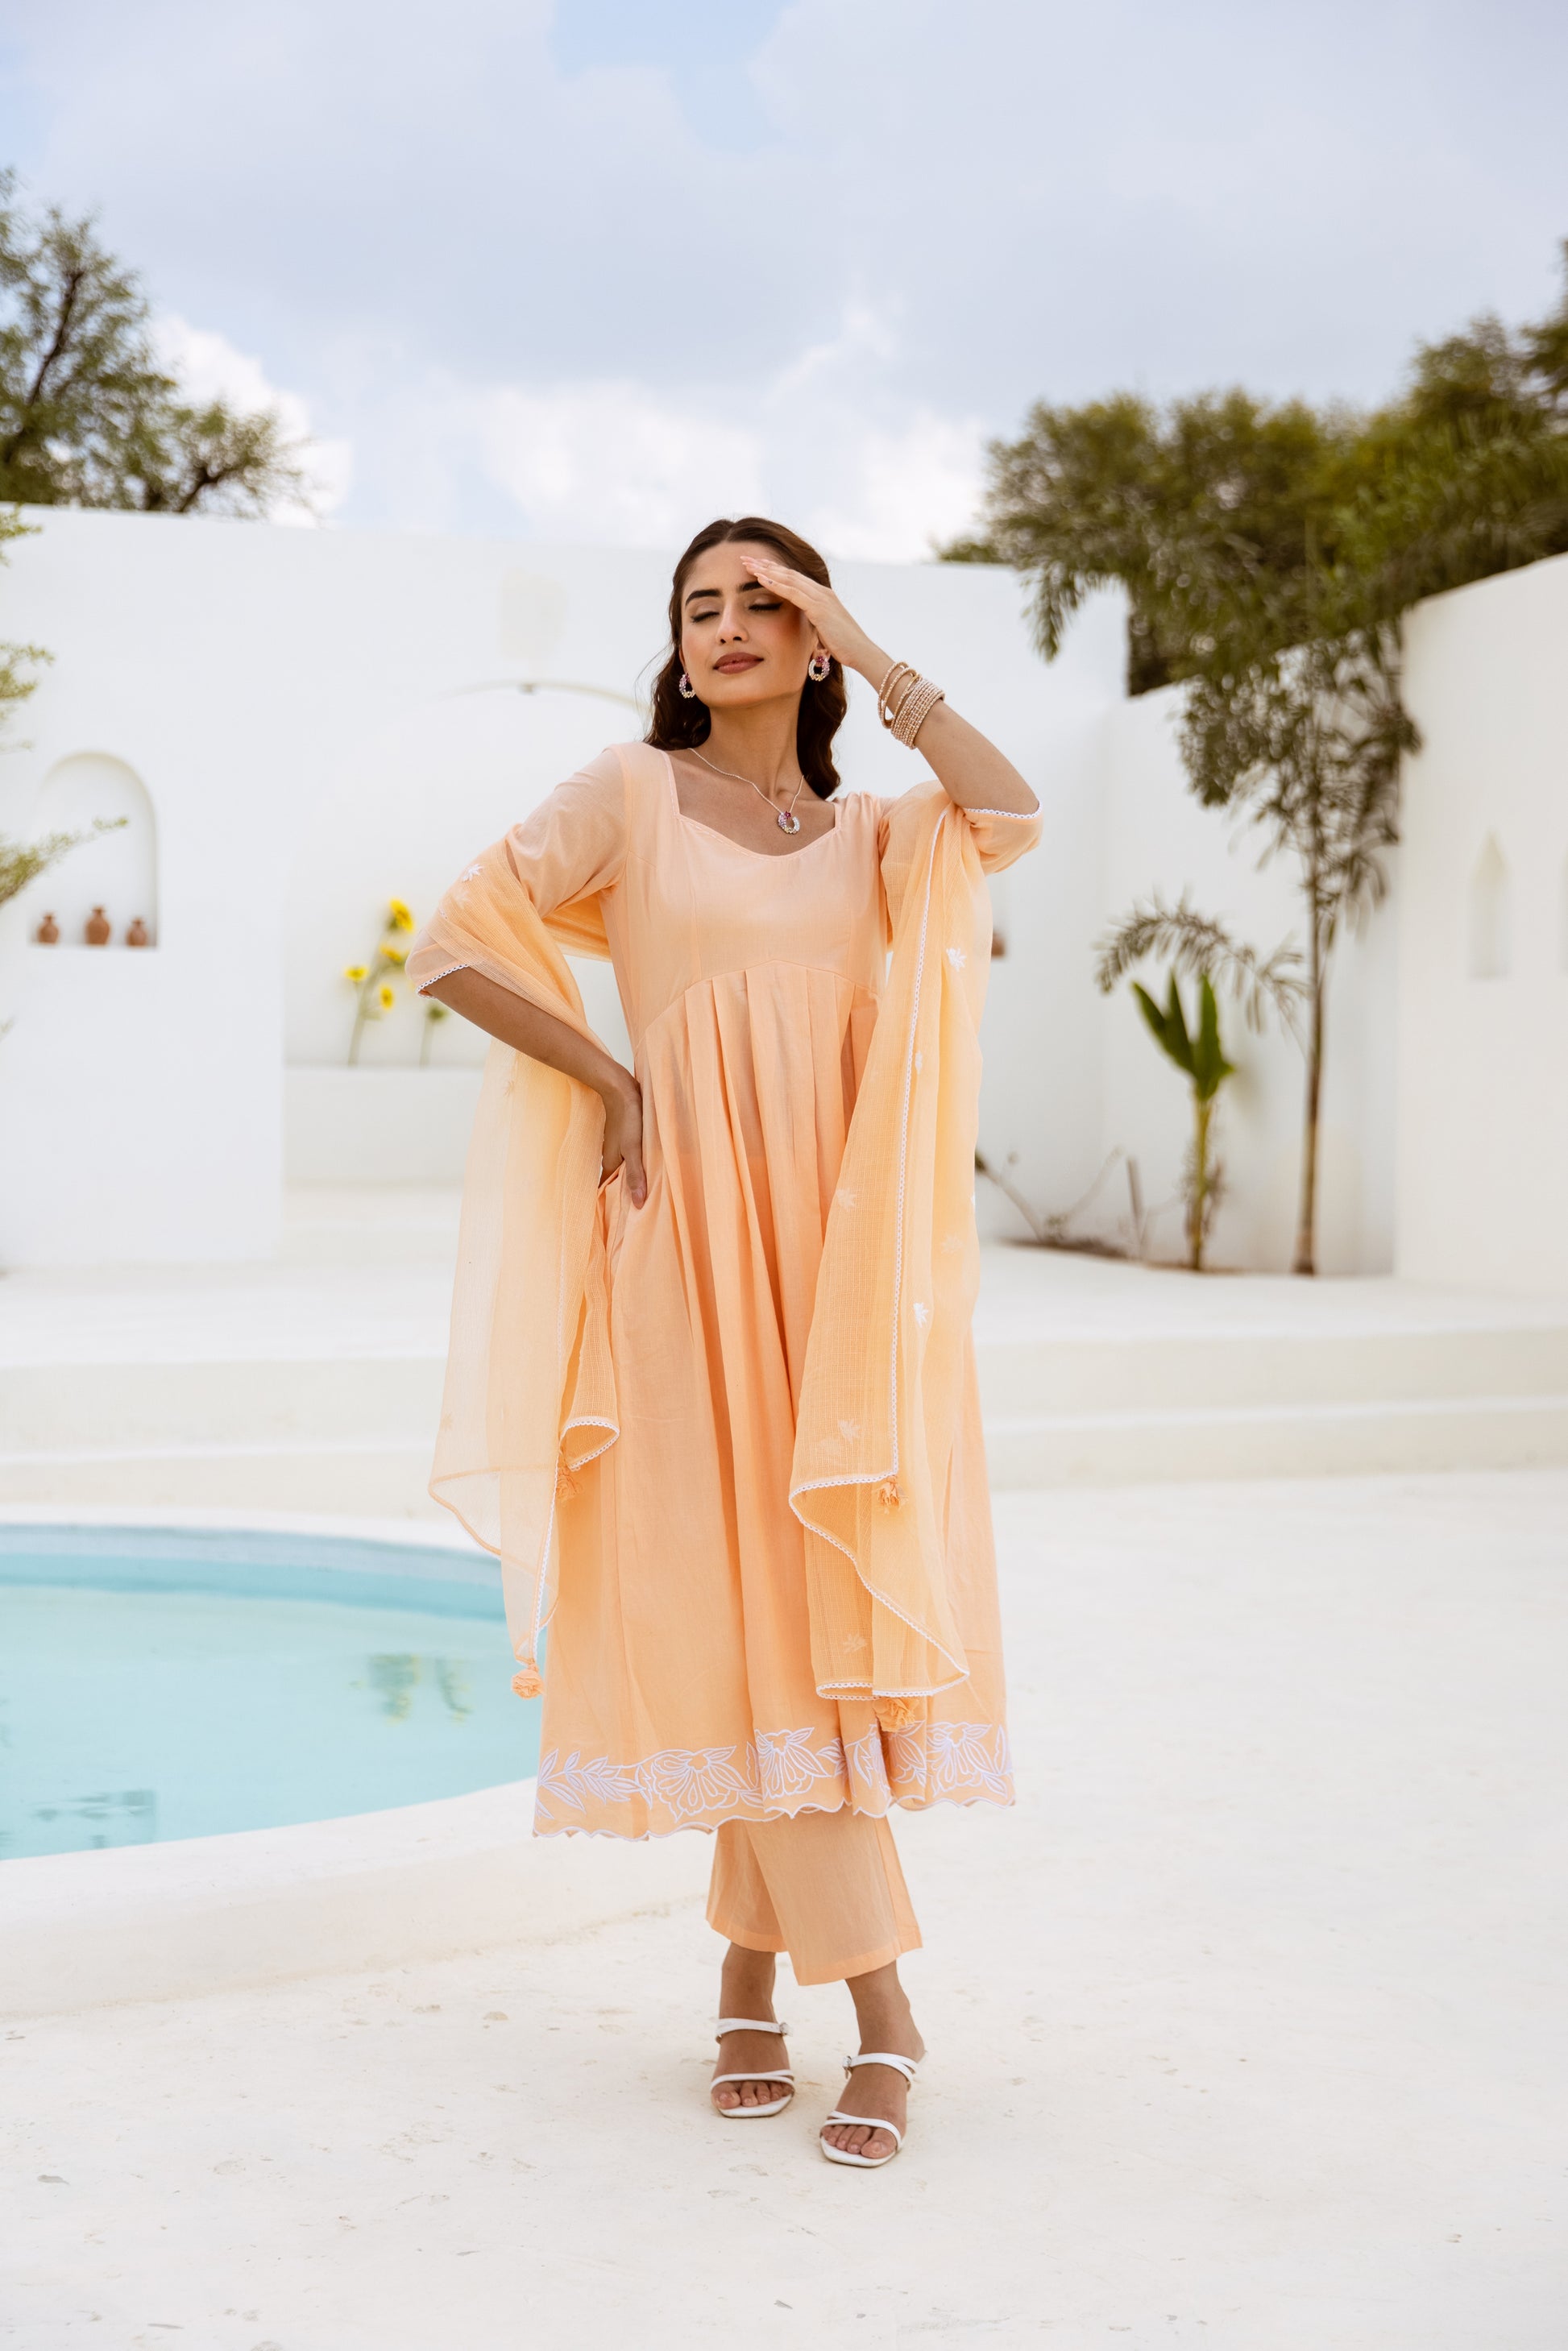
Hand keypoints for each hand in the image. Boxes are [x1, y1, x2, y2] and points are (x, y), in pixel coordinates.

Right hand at [599, 1071, 645, 1205]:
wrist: (620, 1088)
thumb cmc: (628, 1118)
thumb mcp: (633, 1149)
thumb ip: (636, 1175)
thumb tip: (638, 1203)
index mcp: (610, 1163)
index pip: (606, 1189)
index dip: (612, 1203)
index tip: (620, 1218)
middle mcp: (610, 1157)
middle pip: (615, 1180)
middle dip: (624, 1192)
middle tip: (637, 1208)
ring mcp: (616, 1146)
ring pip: (622, 1167)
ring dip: (631, 1177)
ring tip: (644, 1190)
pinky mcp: (624, 1136)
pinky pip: (628, 1155)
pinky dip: (634, 1164)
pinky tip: (645, 1164)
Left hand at [747, 556, 887, 684]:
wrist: (862, 652)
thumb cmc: (844, 646)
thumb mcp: (824, 630)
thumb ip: (814, 623)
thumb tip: (805, 628)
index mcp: (822, 596)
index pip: (794, 578)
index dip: (774, 571)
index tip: (756, 567)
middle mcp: (822, 591)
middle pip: (789, 573)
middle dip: (766, 565)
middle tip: (745, 558)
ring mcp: (821, 598)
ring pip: (789, 579)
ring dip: (766, 571)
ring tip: (748, 565)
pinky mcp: (820, 608)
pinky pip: (794, 593)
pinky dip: (776, 585)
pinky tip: (761, 580)